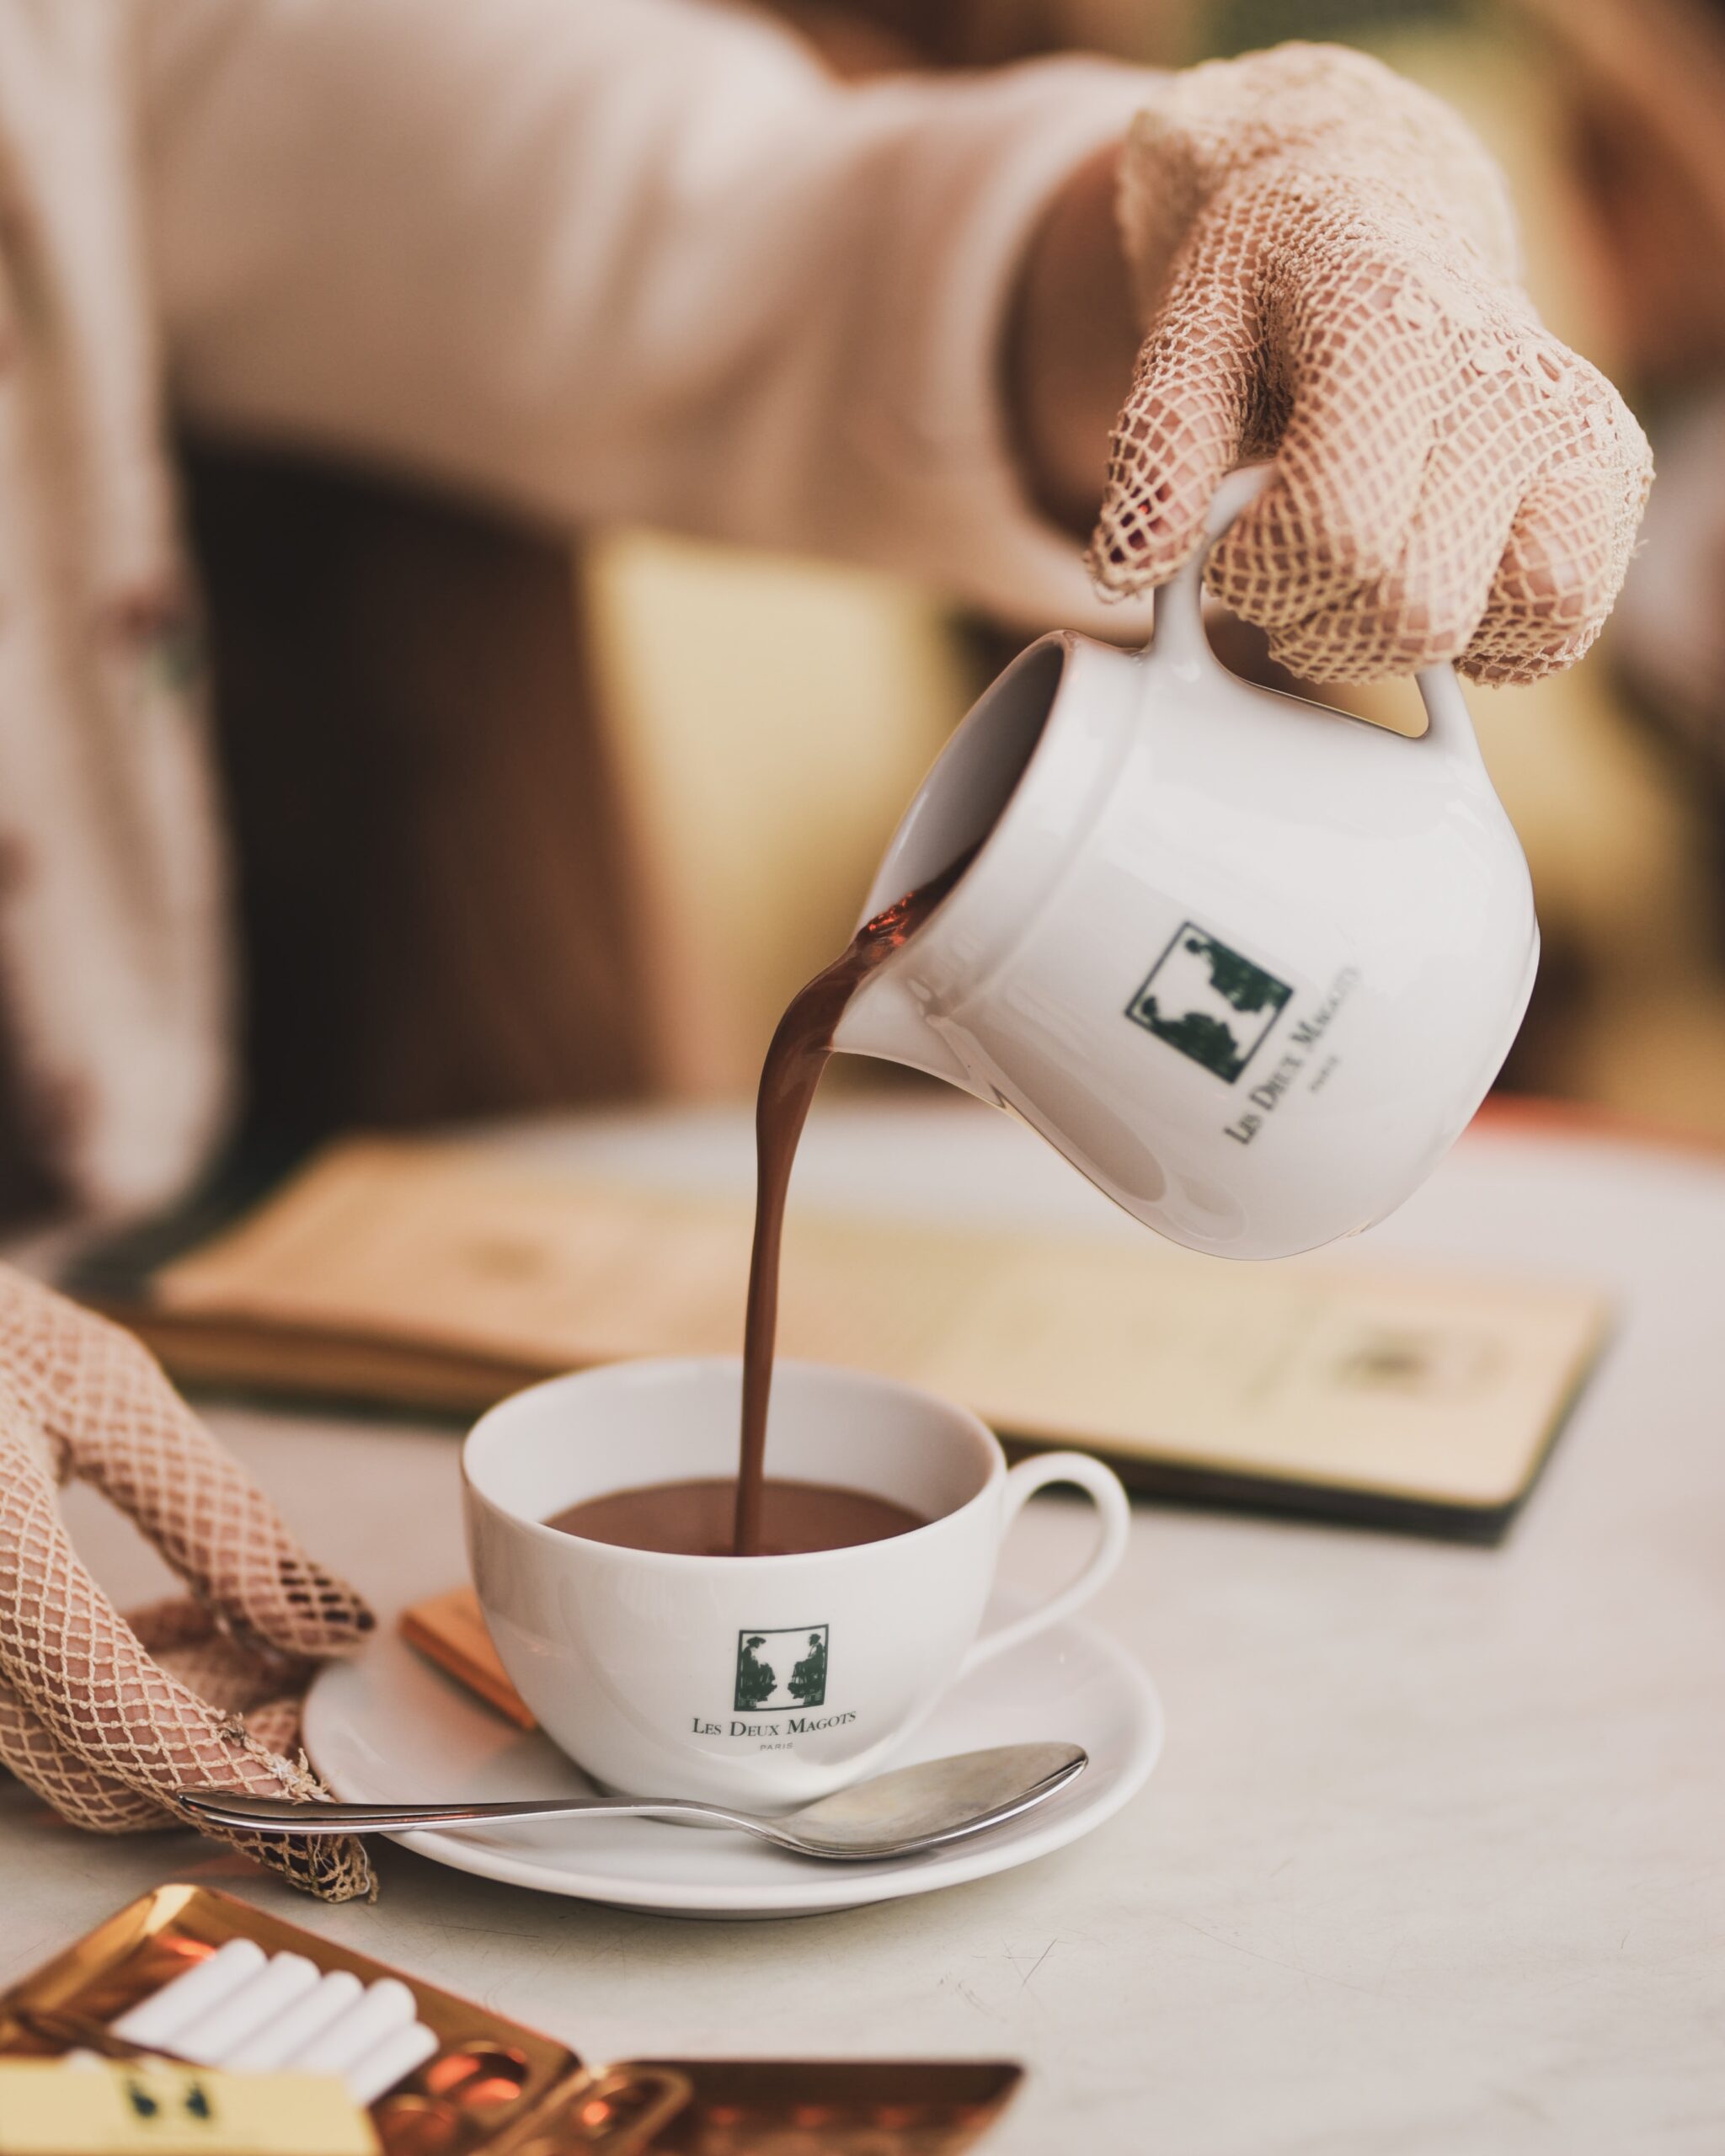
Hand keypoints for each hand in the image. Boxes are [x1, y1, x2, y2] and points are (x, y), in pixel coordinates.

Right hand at [0, 1266, 373, 1899]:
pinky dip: (114, 1694)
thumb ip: (219, 1518)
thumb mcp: (103, 1393)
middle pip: (88, 1762)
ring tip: (259, 1641)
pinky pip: (25, 1712)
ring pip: (56, 1751)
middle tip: (305, 1680)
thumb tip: (332, 1625)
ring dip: (173, 1724)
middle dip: (218, 1749)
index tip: (319, 1795)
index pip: (112, 1710)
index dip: (225, 1768)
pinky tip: (182, 1625)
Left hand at [1072, 44, 1650, 682]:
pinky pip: (1557, 622)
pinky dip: (1484, 636)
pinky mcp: (1613, 473)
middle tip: (1282, 560)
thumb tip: (1127, 569)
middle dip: (1316, 618)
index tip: (1229, 544)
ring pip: (1496, 626)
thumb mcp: (1185, 339)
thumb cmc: (1269, 289)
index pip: (1336, 533)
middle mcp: (1506, 372)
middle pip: (1412, 607)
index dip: (1261, 573)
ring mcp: (1577, 424)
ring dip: (1396, 638)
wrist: (1377, 212)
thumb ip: (1155, 451)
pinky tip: (1429, 574)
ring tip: (1354, 565)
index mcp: (1389, 323)